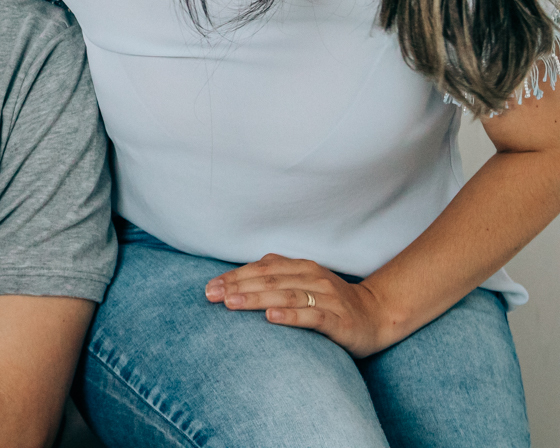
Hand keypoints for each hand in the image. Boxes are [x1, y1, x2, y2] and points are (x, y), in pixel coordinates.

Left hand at [205, 253, 389, 357]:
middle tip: (212, 296)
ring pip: (287, 295)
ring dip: (256, 298)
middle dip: (237, 287)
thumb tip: (234, 282)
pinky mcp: (340, 320)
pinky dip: (291, 315)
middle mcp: (314, 278)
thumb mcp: (302, 284)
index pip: (261, 268)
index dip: (234, 277)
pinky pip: (313, 316)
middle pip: (270, 280)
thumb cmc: (330, 302)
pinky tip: (271, 317)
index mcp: (302, 267)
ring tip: (232, 304)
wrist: (377, 317)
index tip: (209, 288)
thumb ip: (274, 278)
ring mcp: (328, 298)